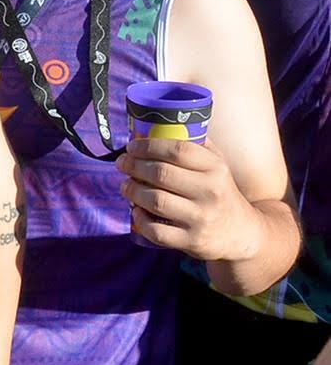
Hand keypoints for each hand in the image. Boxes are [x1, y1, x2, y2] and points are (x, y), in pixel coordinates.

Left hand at [117, 133, 263, 262]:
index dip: (149, 146)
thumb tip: (159, 123)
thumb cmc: (220, 192)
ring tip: (126, 186)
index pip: (178, 150)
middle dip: (134, 166)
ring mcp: (201, 218)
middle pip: (161, 173)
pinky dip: (140, 219)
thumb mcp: (217, 165)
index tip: (132, 147)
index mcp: (216, 169)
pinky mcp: (192, 241)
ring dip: (133, 191)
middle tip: (122, 164)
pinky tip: (136, 211)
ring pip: (155, 201)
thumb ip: (196, 145)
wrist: (242, 234)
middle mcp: (210, 192)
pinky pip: (157, 230)